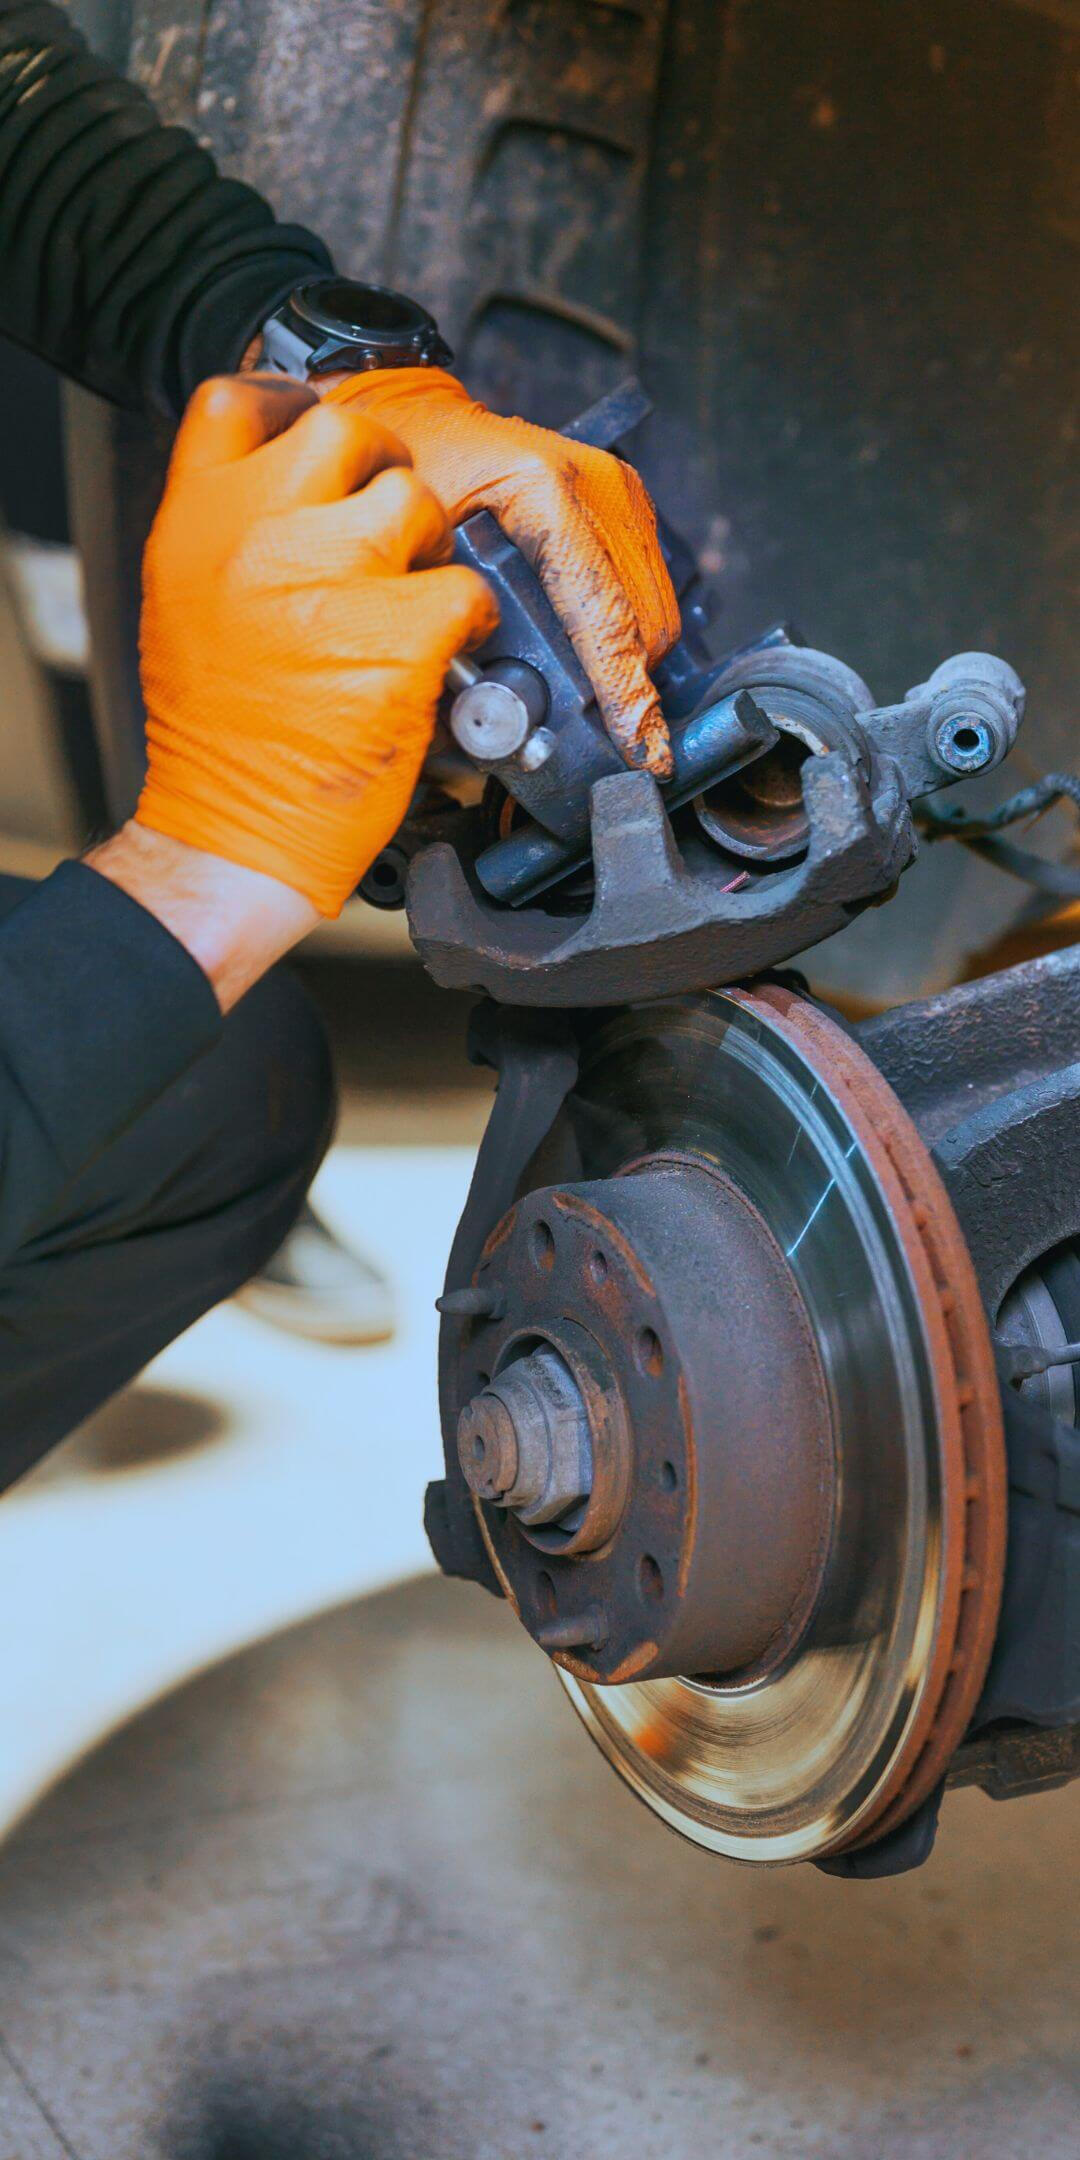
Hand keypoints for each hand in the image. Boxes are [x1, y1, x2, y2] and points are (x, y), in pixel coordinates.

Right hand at [133, 375, 496, 918]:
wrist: (233, 832)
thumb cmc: (217, 735)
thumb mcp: (186, 606)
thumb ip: (232, 532)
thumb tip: (291, 487)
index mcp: (195, 521)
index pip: (238, 401)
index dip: (290, 409)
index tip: (316, 439)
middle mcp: (259, 535)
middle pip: (346, 432)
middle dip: (381, 472)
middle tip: (390, 526)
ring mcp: (332, 582)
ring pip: (416, 502)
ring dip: (429, 546)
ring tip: (411, 600)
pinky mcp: (398, 638)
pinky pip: (464, 590)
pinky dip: (467, 621)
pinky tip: (443, 653)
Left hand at [321, 368, 679, 778]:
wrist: (416, 418)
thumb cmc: (404, 479)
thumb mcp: (413, 553)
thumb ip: (448, 628)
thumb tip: (480, 719)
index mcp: (545, 491)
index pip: (604, 613)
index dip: (623, 690)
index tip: (642, 747)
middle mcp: (597, 485)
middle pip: (642, 623)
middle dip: (622, 687)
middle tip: (587, 733)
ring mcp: (620, 493)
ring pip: (655, 615)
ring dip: (627, 665)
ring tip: (584, 698)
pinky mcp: (628, 505)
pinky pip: (648, 592)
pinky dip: (624, 634)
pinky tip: (589, 654)